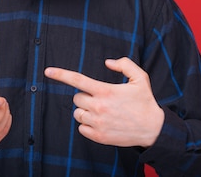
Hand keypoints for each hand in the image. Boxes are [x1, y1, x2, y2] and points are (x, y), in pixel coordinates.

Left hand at [44, 57, 163, 147]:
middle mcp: (99, 107)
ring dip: (85, 111)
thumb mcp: (140, 78)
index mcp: (105, 91)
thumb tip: (107, 63)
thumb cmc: (145, 102)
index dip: (60, 74)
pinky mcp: (99, 136)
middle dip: (85, 97)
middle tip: (101, 99)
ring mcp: (98, 123)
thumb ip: (124, 64)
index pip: (77, 80)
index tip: (48, 71)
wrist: (153, 129)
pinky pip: (81, 128)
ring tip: (102, 111)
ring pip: (78, 114)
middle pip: (77, 98)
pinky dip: (87, 125)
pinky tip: (101, 122)